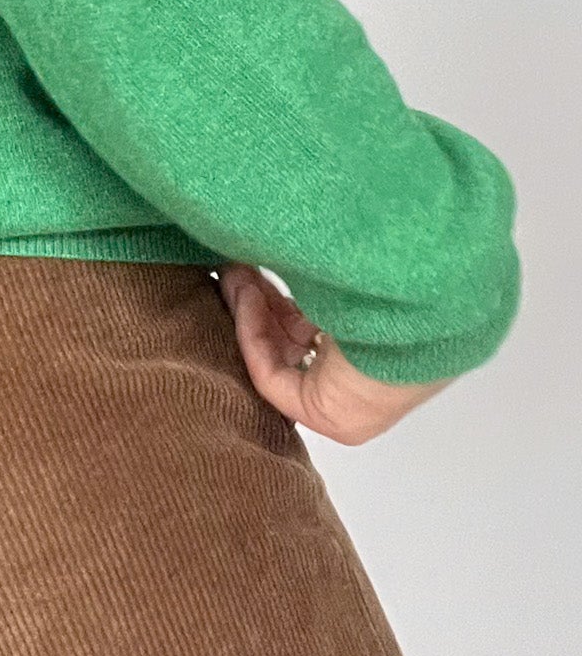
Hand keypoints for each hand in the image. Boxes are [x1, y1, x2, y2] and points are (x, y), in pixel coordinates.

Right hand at [216, 264, 453, 445]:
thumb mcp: (344, 269)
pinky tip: (248, 296)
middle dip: (259, 302)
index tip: (252, 266)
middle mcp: (364, 373)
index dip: (276, 297)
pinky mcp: (327, 415)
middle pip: (293, 340)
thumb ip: (313, 265)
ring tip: (230, 275)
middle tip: (231, 268)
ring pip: (280, 356)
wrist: (424, 304)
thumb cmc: (394, 278)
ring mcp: (346, 400)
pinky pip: (273, 376)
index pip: (313, 325)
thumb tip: (275, 240)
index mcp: (376, 339)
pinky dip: (253, 336)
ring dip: (250, 314)